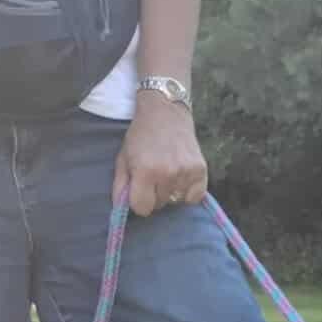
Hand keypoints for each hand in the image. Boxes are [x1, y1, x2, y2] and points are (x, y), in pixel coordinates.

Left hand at [114, 97, 207, 215]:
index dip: (139, 202)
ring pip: (176, 202)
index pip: (142, 208)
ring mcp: (186, 173)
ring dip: (171, 193)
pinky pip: (193, 198)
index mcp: (145, 171)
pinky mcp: (201, 171)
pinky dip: (187, 193)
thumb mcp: (123, 158)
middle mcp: (167, 174)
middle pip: (160, 205)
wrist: (165, 112)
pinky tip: (181, 178)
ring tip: (168, 173)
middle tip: (154, 175)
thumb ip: (121, 186)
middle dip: (155, 195)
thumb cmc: (141, 136)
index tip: (140, 191)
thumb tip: (121, 210)